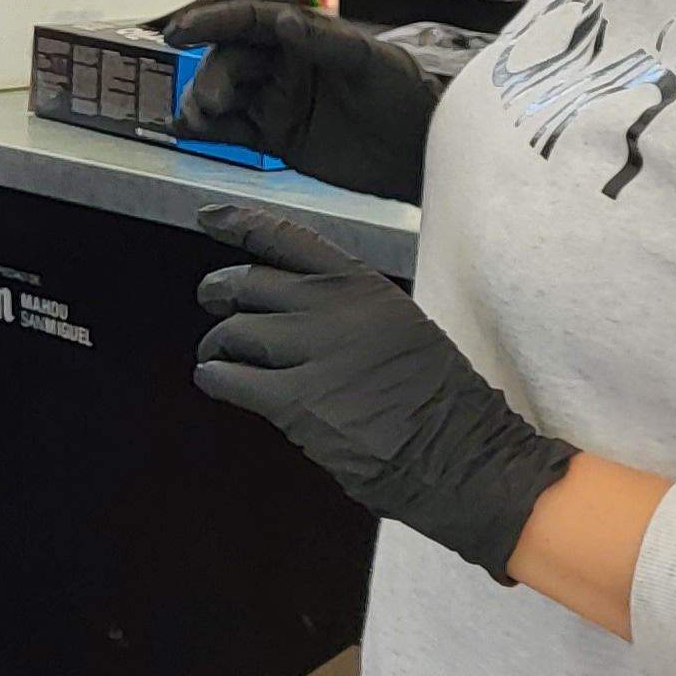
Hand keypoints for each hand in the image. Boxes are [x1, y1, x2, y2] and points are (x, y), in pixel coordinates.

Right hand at [162, 0, 443, 200]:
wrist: (422, 155)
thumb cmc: (407, 98)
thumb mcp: (371, 62)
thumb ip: (323, 42)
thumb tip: (282, 21)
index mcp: (305, 37)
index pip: (248, 22)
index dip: (210, 22)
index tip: (179, 32)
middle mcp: (285, 66)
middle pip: (228, 60)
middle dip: (211, 75)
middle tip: (215, 99)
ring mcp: (277, 101)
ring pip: (223, 94)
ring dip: (202, 101)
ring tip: (202, 116)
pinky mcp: (275, 136)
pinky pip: (230, 129)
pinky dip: (206, 129)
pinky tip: (190, 130)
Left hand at [191, 204, 576, 578]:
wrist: (466, 459)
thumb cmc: (441, 405)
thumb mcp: (400, 330)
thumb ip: (347, 313)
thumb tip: (290, 312)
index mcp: (365, 288)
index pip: (289, 238)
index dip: (241, 223)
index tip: (209, 216)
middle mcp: (336, 309)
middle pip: (248, 283)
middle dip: (219, 292)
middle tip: (212, 304)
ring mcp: (314, 353)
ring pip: (233, 331)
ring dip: (217, 344)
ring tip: (218, 358)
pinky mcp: (295, 401)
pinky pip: (228, 377)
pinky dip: (214, 378)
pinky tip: (216, 382)